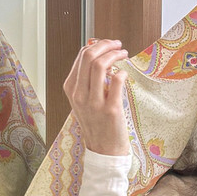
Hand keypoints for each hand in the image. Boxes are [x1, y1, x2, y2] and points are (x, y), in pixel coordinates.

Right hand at [63, 39, 129, 155]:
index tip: (108, 45)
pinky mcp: (110, 109)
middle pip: (88, 56)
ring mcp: (94, 102)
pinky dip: (122, 72)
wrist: (103, 150)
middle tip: (118, 45)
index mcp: (71, 89)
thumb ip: (87, 81)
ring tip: (124, 54)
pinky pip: (116, 81)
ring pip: (100, 65)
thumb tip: (98, 55)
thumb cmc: (97, 124)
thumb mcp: (84, 101)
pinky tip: (125, 74)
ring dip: (114, 54)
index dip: (96, 45)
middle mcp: (79, 94)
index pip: (81, 56)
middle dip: (105, 45)